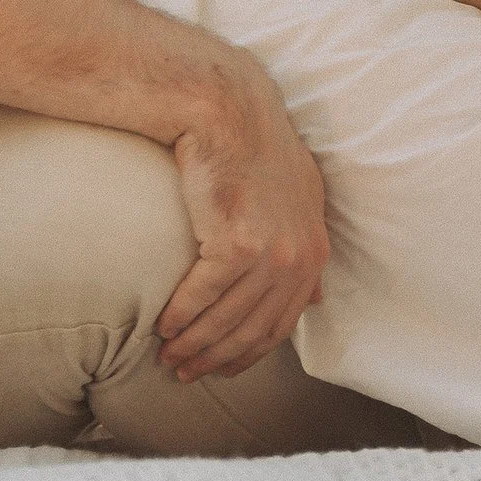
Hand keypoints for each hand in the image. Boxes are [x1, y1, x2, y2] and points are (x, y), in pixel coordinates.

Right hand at [157, 61, 330, 376]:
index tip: (221, 368)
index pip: (282, 323)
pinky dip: (182, 315)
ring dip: (195, 343)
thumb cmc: (255, 147)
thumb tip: (318, 299)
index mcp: (315, 250)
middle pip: (254, 328)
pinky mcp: (237, 241)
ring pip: (228, 317)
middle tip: (185, 372)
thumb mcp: (299, 196)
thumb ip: (306, 247)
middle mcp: (299, 256)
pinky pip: (204, 293)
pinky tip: (163, 325)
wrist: (227, 108)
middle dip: (218, 357)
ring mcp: (271, 251)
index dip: (249, 352)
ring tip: (169, 355)